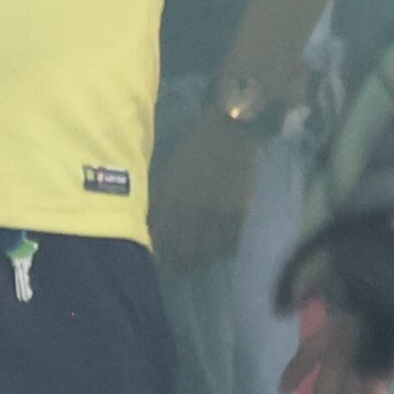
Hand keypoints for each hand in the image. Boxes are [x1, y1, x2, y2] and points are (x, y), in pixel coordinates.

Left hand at [151, 108, 263, 272]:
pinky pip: (229, 245)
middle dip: (176, 263)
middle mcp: (192, 209)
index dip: (157, 252)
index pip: (160, 237)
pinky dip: (221, 253)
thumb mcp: (171, 167)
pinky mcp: (239, 213)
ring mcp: (217, 214)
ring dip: (199, 262)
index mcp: (171, 195)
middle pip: (182, 251)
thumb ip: (162, 195)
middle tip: (175, 266)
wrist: (232, 127)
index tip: (155, 258)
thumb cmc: (196, 142)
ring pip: (206, 253)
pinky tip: (217, 251)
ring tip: (196, 262)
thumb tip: (154, 222)